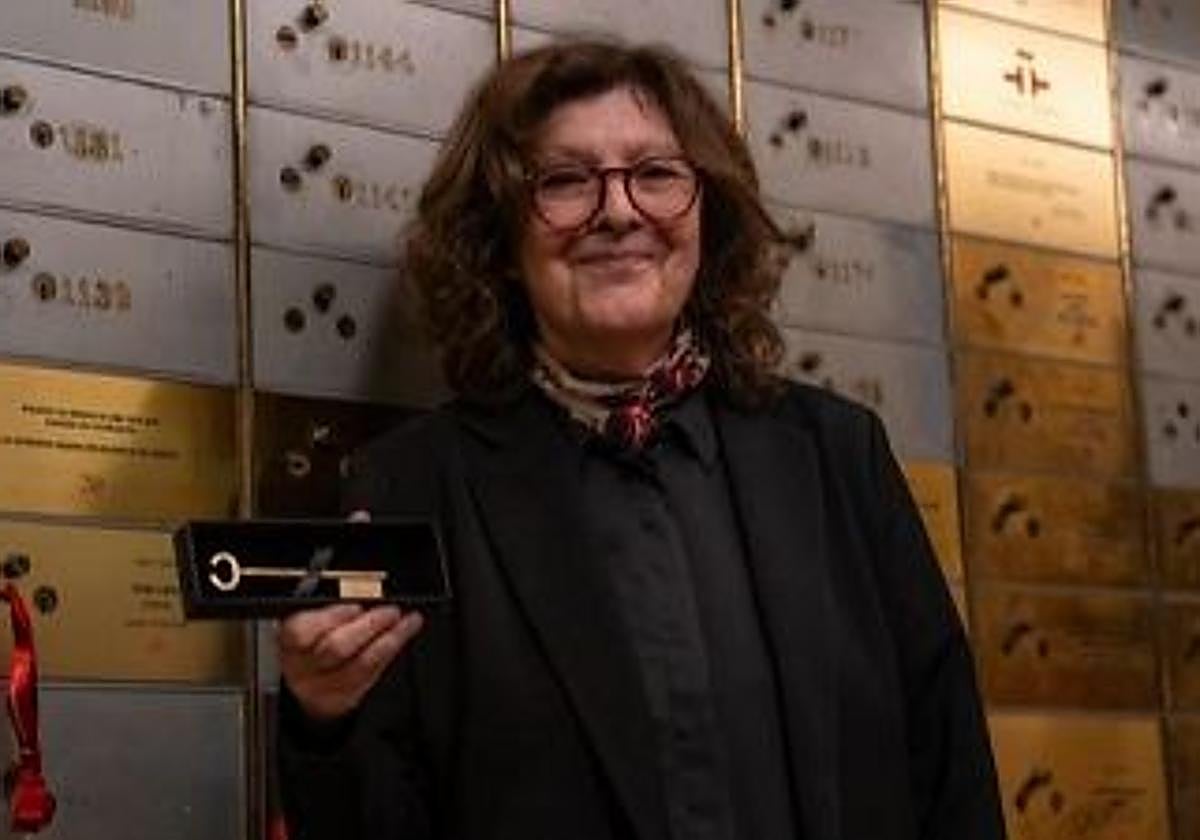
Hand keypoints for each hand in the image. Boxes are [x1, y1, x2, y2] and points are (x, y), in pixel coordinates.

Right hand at [277, 509, 424, 721]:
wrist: (307, 676)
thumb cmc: (312, 623)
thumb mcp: (315, 588)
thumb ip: (335, 556)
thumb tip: (360, 519)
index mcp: (288, 623)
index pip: (300, 622)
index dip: (329, 613)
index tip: (353, 601)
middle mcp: (300, 653)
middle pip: (328, 643)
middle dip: (362, 625)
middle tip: (387, 607)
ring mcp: (320, 676)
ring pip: (351, 660)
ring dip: (382, 637)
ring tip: (401, 617)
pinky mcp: (342, 691)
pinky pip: (369, 672)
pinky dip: (391, 648)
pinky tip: (406, 629)